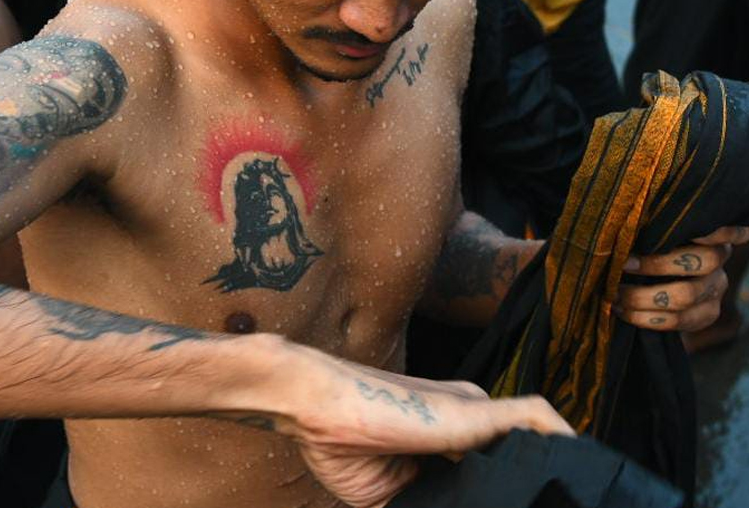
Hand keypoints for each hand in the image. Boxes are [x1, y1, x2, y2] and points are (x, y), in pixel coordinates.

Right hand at [281, 350, 571, 506]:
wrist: (317, 405)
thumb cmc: (339, 442)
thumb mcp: (390, 494)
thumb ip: (431, 501)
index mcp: (442, 436)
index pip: (490, 464)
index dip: (508, 488)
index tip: (529, 504)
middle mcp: (462, 418)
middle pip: (514, 452)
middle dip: (533, 483)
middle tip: (558, 505)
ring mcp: (470, 410)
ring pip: (531, 437)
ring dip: (552, 467)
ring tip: (579, 496)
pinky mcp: (474, 410)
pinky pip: (536, 418)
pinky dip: (563, 440)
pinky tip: (586, 465)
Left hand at [616, 226, 748, 331]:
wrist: (668, 285)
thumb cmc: (654, 246)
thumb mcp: (659, 234)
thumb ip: (655, 231)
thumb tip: (627, 228)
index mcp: (711, 233)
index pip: (722, 230)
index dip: (709, 232)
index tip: (672, 229)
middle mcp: (720, 259)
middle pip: (699, 262)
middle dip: (654, 265)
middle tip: (622, 265)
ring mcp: (717, 288)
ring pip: (684, 296)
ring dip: (642, 297)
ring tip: (614, 294)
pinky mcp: (708, 314)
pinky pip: (676, 320)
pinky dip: (644, 318)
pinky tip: (622, 311)